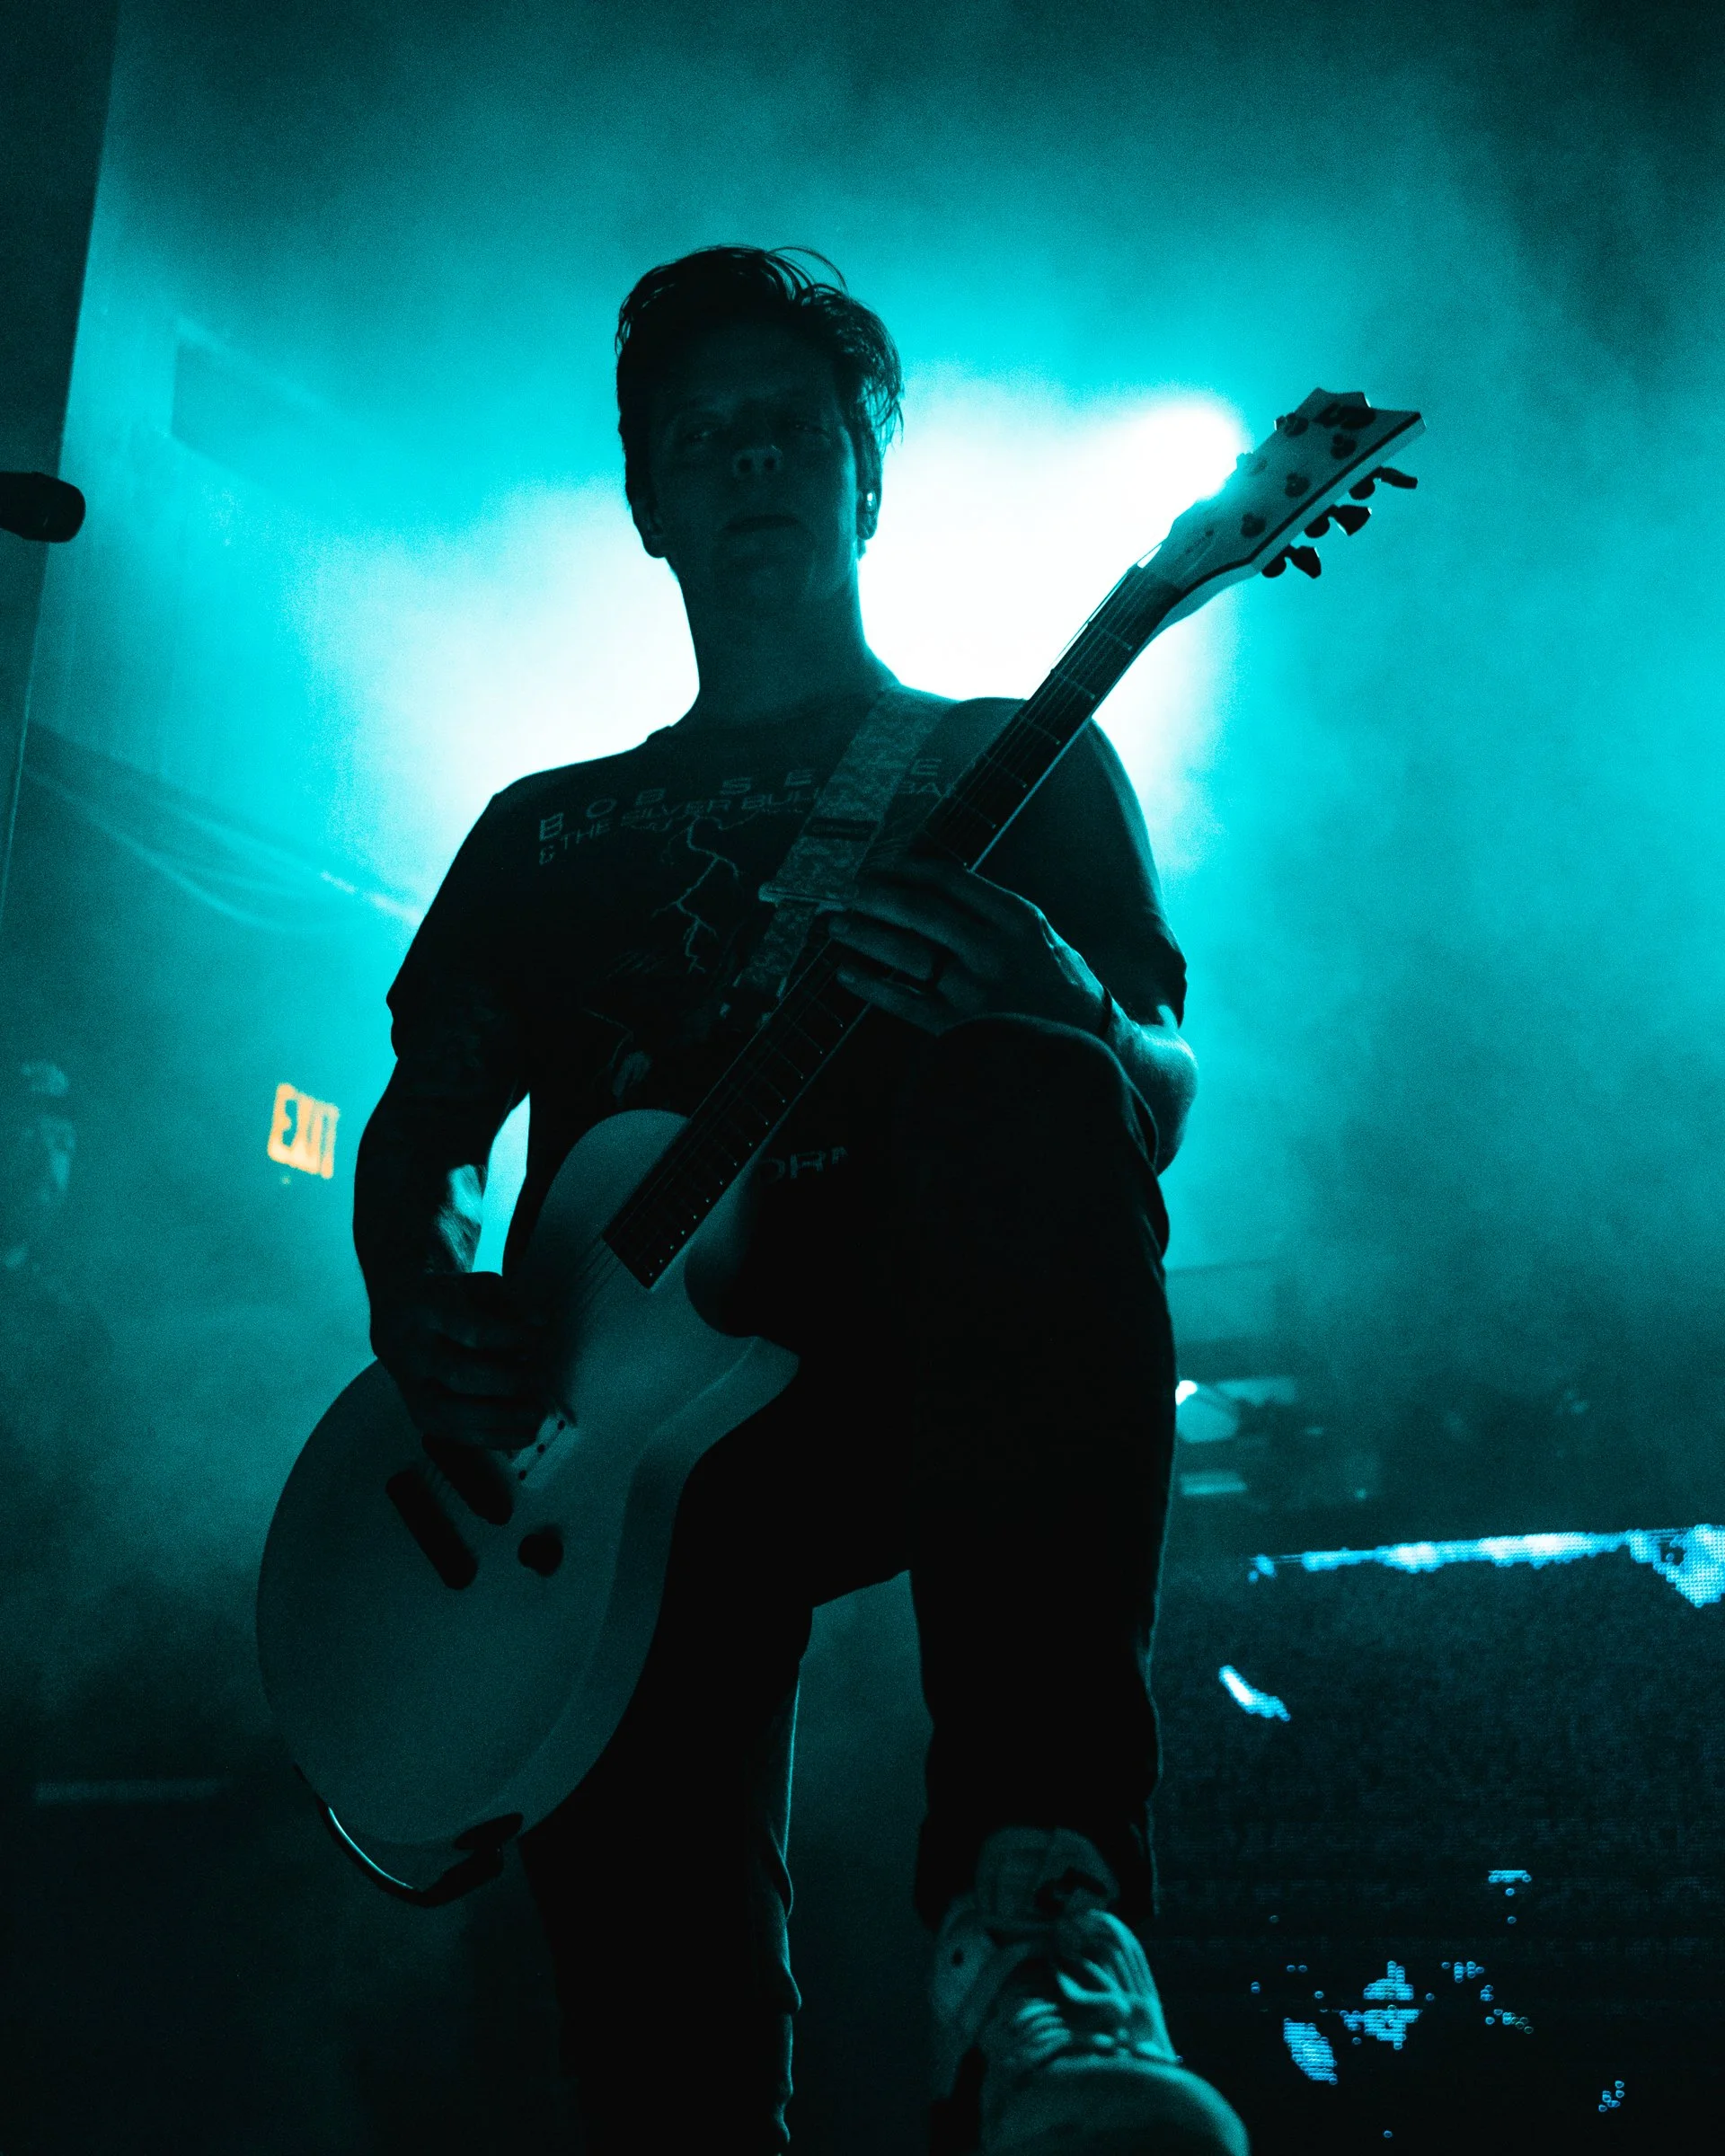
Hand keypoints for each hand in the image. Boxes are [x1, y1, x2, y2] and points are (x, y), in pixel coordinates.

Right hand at [371, 1270, 545, 1450]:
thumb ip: (510, 1300)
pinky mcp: (417, 1414)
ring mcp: (409, 1387)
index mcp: (425, 1310)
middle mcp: (410, 1351)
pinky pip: (452, 1434)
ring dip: (500, 1419)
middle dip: (506, 1382)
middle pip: (458, 1374)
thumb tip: (539, 1324)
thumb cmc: (451, 1298)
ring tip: (537, 1415)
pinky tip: (525, 1435)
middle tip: (541, 1382)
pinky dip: (492, 1438)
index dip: (511, 1337)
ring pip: (449, 1413)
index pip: (471, 1329)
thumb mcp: (477, 1285)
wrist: (398, 1313)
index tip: (540, 1339)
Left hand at [826, 854, 1106, 1035]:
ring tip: (837, 925)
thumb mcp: (1043, 936)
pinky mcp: (961, 1027)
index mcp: (1018, 919)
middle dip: (878, 897)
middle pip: (922, 911)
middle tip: (848, 890)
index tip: (883, 865)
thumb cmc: (1064, 988)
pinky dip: (871, 987)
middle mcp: (995, 949)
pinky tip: (847, 974)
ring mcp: (976, 990)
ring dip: (866, 935)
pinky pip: (904, 1002)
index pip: (952, 881)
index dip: (909, 869)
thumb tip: (940, 888)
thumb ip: (997, 913)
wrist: (1092, 1046)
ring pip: (907, 953)